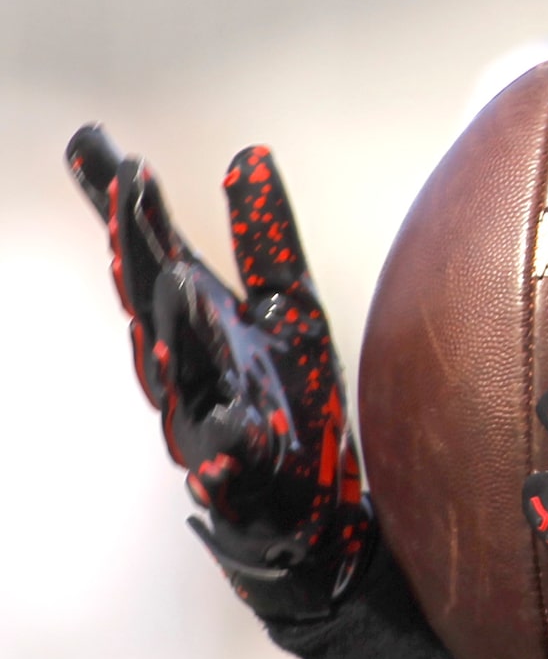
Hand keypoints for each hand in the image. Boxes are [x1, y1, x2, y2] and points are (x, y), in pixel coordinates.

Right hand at [66, 126, 371, 618]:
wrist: (315, 508)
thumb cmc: (289, 396)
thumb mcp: (285, 303)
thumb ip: (262, 235)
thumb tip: (247, 151)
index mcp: (196, 332)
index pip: (154, 265)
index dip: (133, 218)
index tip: (120, 160)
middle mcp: (189, 379)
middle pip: (154, 316)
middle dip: (138, 263)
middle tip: (127, 209)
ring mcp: (215, 432)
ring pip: (186, 386)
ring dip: (179, 341)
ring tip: (182, 290)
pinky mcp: (255, 483)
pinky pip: (241, 466)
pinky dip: (237, 445)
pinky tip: (246, 422)